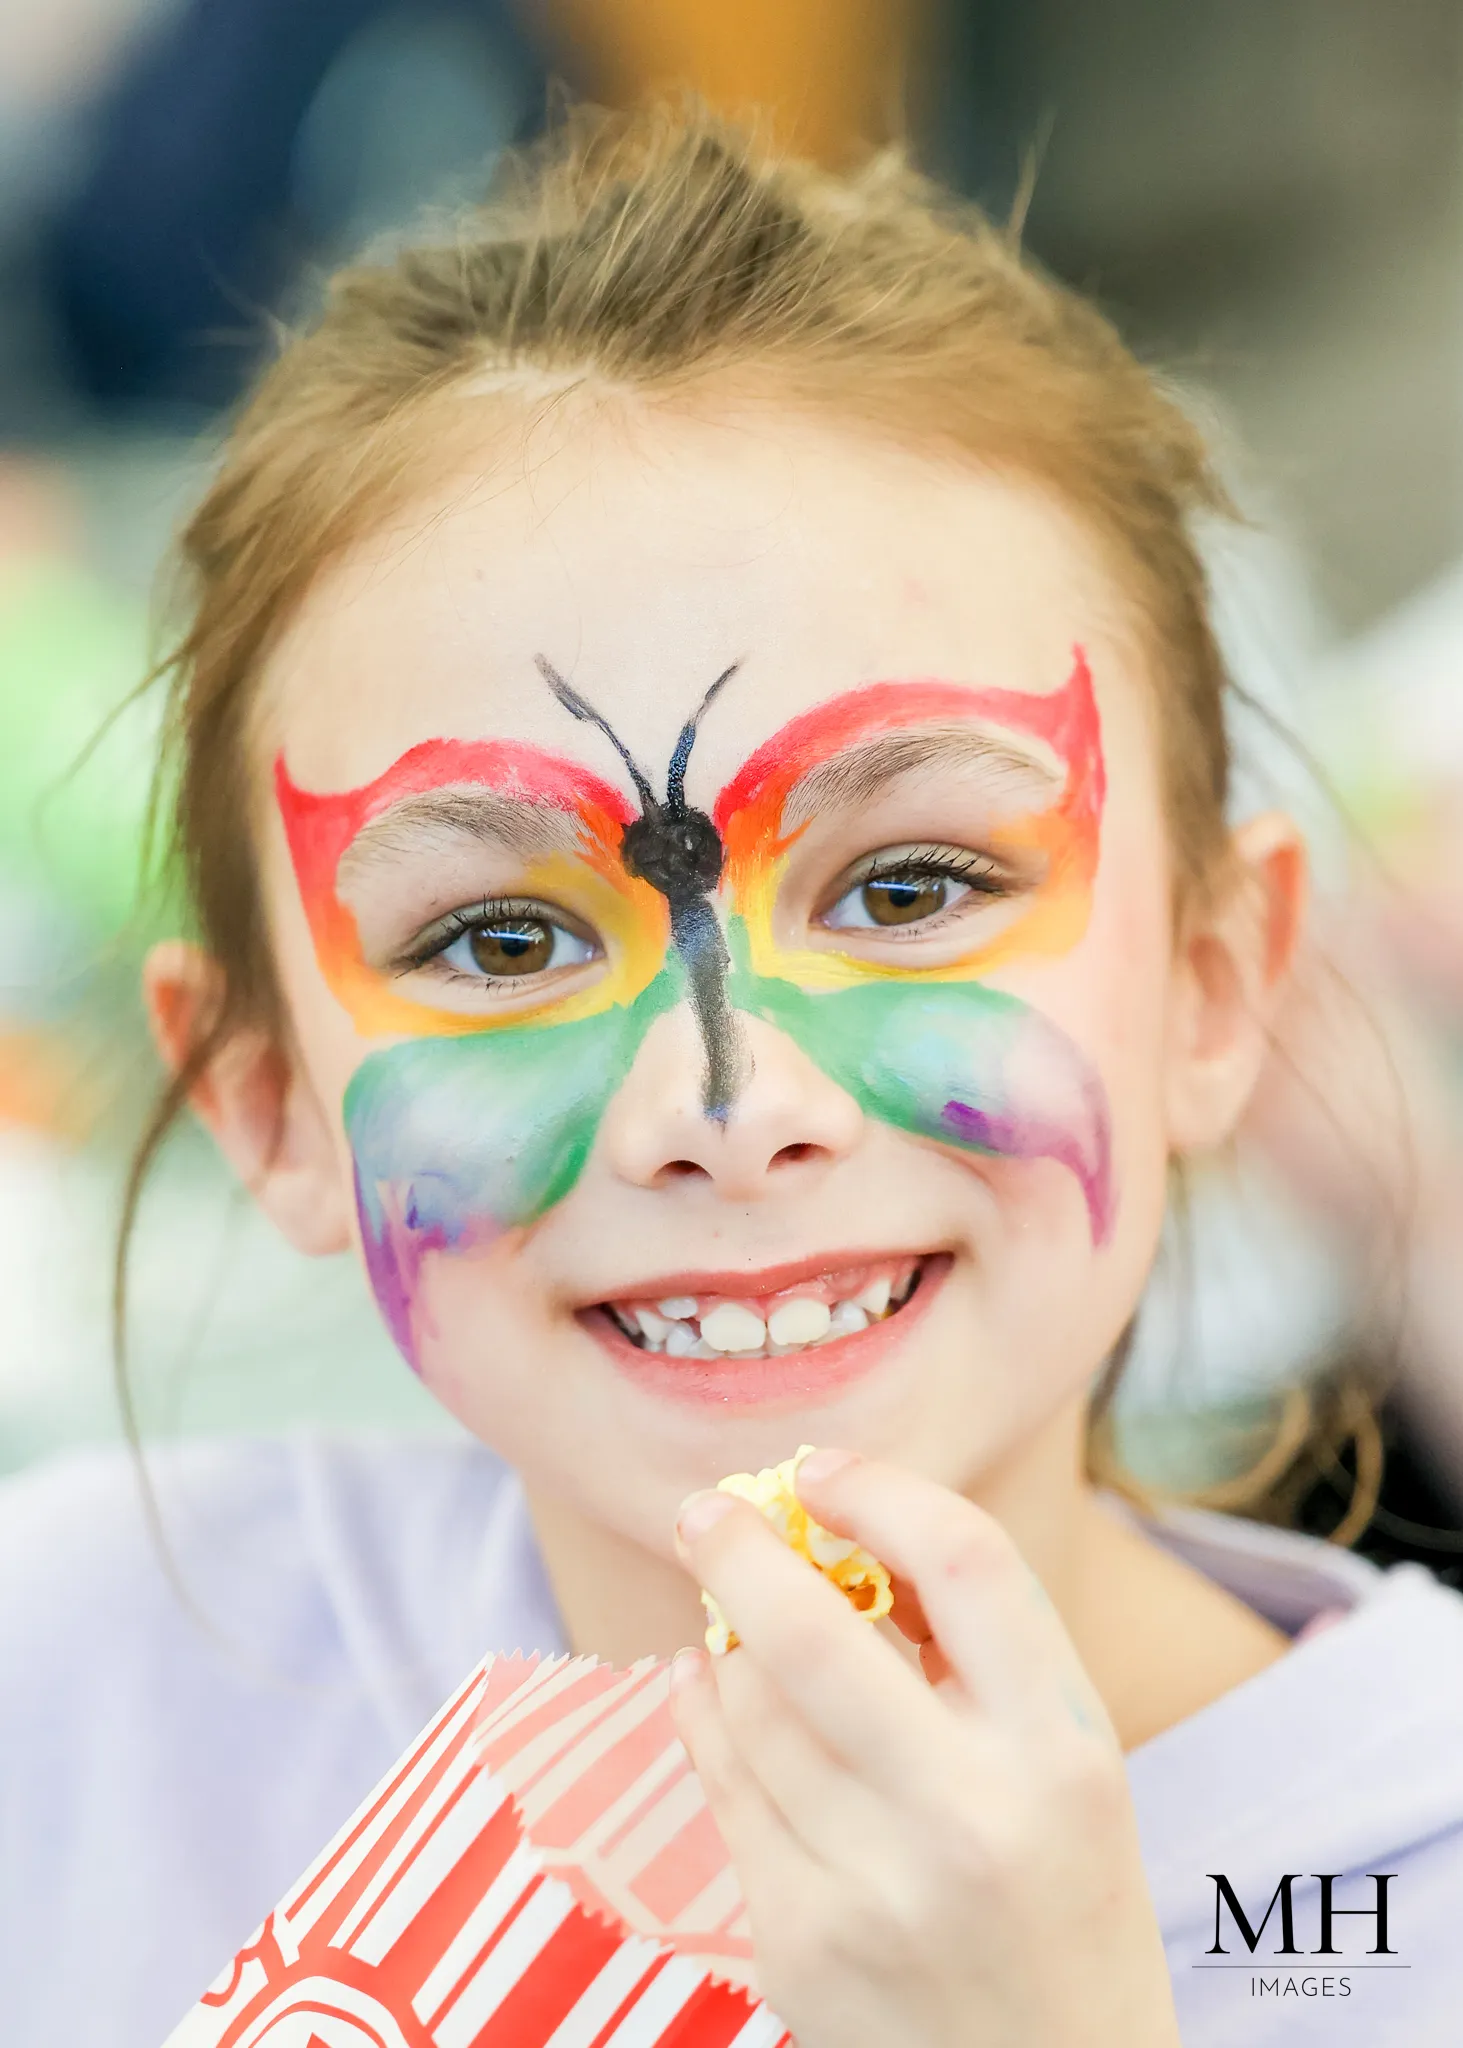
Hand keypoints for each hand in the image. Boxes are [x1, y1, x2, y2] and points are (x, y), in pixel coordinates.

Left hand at [669, 1450, 1181, 2047]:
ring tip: (720, 1619)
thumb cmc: (1061, 1898)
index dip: (882, 1490)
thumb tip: (841, 1535)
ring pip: (750, 1708)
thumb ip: (980, 1656)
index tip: (823, 1469)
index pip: (967, 1562)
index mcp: (1062, 1753)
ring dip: (722, 1641)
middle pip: (815, 1631)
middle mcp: (969, 1816)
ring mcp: (874, 1887)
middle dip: (741, 1549)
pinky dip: (705, 1718)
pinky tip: (706, 1689)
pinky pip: (725, 1791)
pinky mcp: (799, 1945)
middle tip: (705, 1509)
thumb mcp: (1069, 1767)